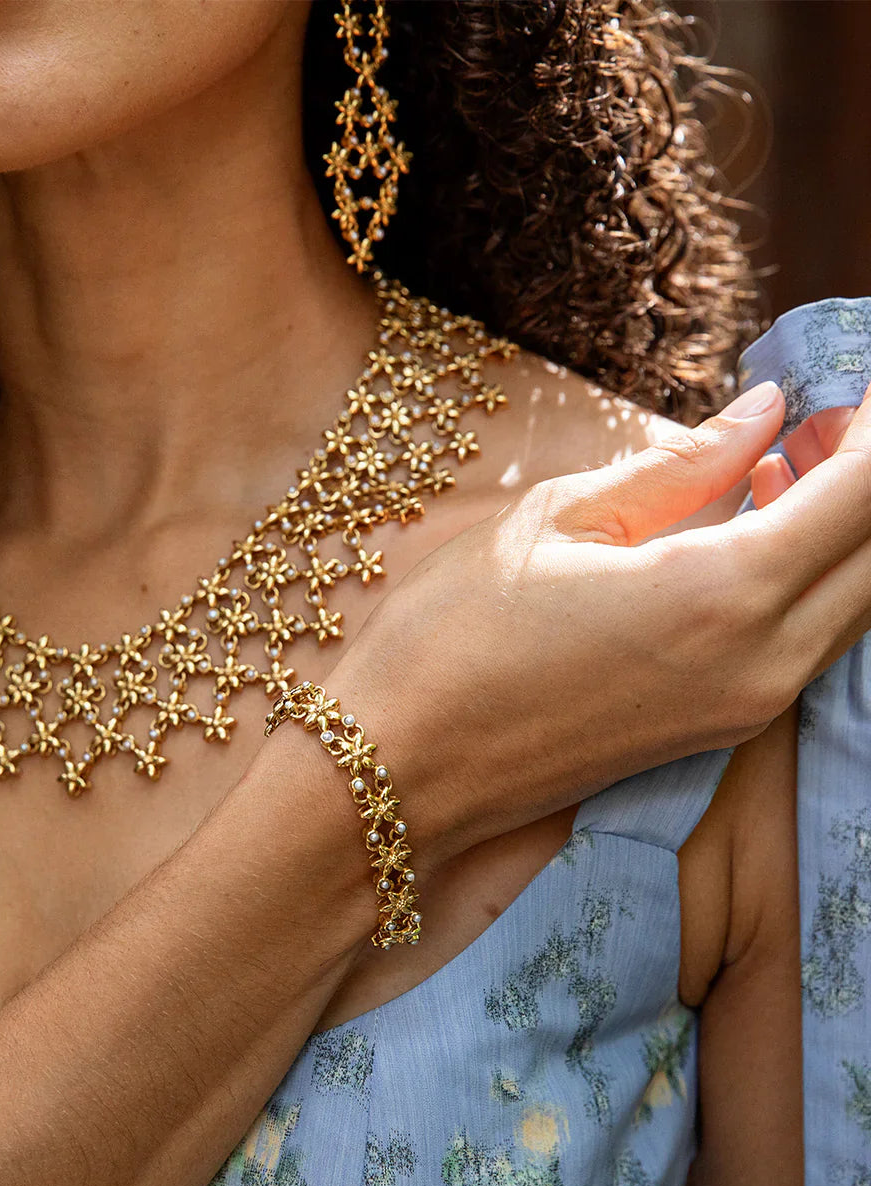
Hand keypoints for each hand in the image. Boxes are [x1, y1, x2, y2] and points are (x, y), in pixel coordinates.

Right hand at [324, 378, 870, 866]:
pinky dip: (816, 573)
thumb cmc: (453, 635)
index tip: (852, 377)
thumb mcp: (553, 521)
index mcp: (721, 592)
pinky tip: (760, 522)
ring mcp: (750, 705)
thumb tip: (764, 413)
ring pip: (859, 601)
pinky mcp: (724, 728)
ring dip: (848, 523)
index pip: (864, 494)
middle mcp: (763, 659)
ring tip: (794, 454)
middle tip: (825, 410)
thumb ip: (678, 466)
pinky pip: (815, 638)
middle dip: (866, 470)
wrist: (404, 765)